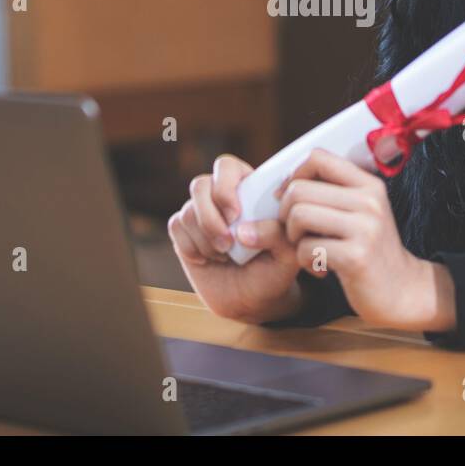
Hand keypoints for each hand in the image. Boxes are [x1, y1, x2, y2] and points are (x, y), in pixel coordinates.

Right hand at [168, 154, 303, 323]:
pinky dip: (192, 247)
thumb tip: (241, 230)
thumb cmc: (274, 269)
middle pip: (200, 185)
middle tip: (227, 243)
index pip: (227, 167)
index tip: (236, 215)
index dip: (225, 186)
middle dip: (210, 216)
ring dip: (206, 239)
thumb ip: (276, 234)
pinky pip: (176, 227)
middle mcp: (220, 195)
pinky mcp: (183, 230)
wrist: (252, 298)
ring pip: (188, 211)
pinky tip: (208, 260)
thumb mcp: (288, 253)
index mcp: (248, 188)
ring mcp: (199, 212)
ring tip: (225, 255)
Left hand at [276, 149, 455, 331]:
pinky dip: (304, 261)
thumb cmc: (371, 250)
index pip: (318, 158)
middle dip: (286, 213)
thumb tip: (285, 184)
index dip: (295, 176)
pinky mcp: (356, 257)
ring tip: (308, 249)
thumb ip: (333, 192)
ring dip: (293, 237)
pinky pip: (306, 248)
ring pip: (299, 215)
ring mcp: (365, 228)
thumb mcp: (362, 212)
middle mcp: (370, 201)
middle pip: (299, 189)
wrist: (402, 290)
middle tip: (297, 232)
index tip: (292, 198)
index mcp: (369, 184)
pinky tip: (320, 269)